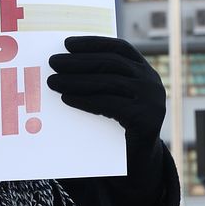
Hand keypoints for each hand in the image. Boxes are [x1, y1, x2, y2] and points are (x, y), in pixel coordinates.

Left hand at [47, 36, 165, 205]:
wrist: (139, 162)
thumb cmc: (119, 125)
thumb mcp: (113, 97)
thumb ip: (100, 80)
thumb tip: (63, 64)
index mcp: (145, 70)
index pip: (119, 48)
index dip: (93, 43)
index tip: (67, 43)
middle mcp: (152, 81)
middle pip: (111, 63)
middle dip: (79, 61)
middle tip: (52, 62)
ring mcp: (152, 100)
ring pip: (109, 82)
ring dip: (77, 80)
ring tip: (53, 82)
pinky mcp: (147, 119)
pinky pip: (110, 105)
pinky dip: (85, 100)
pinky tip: (66, 98)